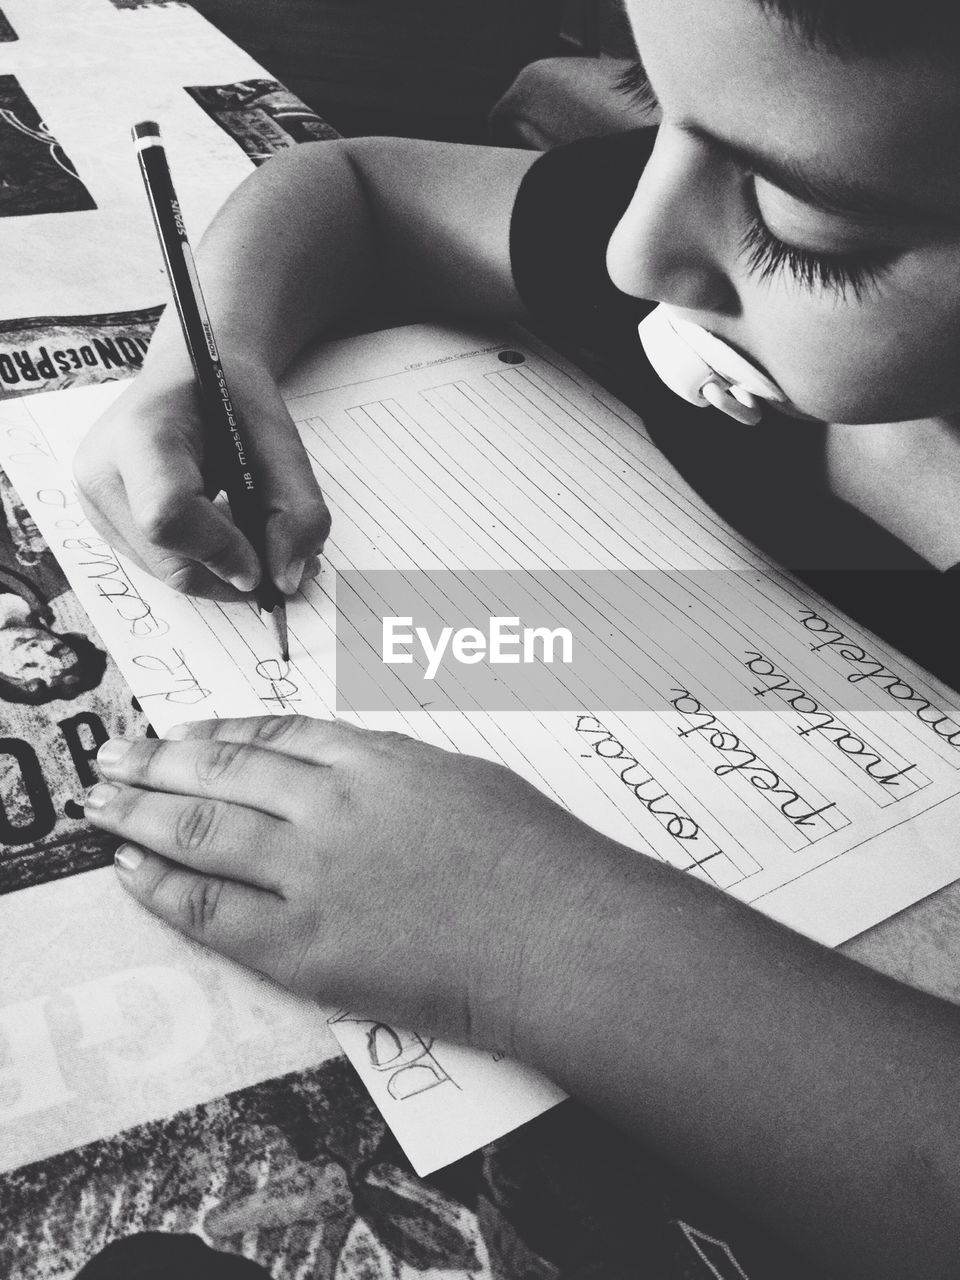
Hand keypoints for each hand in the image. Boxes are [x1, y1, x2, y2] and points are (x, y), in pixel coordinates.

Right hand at [73, 358, 330, 599]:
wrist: (190, 375)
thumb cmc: (233, 400)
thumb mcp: (281, 441)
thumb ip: (297, 510)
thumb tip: (285, 580)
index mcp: (140, 432)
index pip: (169, 514)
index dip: (222, 551)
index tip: (266, 566)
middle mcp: (101, 472)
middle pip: (169, 558)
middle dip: (232, 571)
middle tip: (280, 564)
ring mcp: (94, 504)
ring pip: (168, 573)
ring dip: (222, 570)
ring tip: (254, 535)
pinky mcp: (105, 526)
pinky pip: (162, 568)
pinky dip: (204, 563)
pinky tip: (224, 531)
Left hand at [84, 716, 592, 1048]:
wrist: (561, 935)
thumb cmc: (538, 860)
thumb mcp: (467, 781)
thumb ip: (397, 771)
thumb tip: (349, 773)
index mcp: (378, 759)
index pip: (276, 735)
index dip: (218, 732)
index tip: (182, 732)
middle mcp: (334, 805)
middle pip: (222, 772)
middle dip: (155, 760)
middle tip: (114, 755)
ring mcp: (315, 874)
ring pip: (202, 830)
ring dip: (139, 813)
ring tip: (99, 803)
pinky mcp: (308, 947)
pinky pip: (213, 912)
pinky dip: (162, 889)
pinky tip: (130, 870)